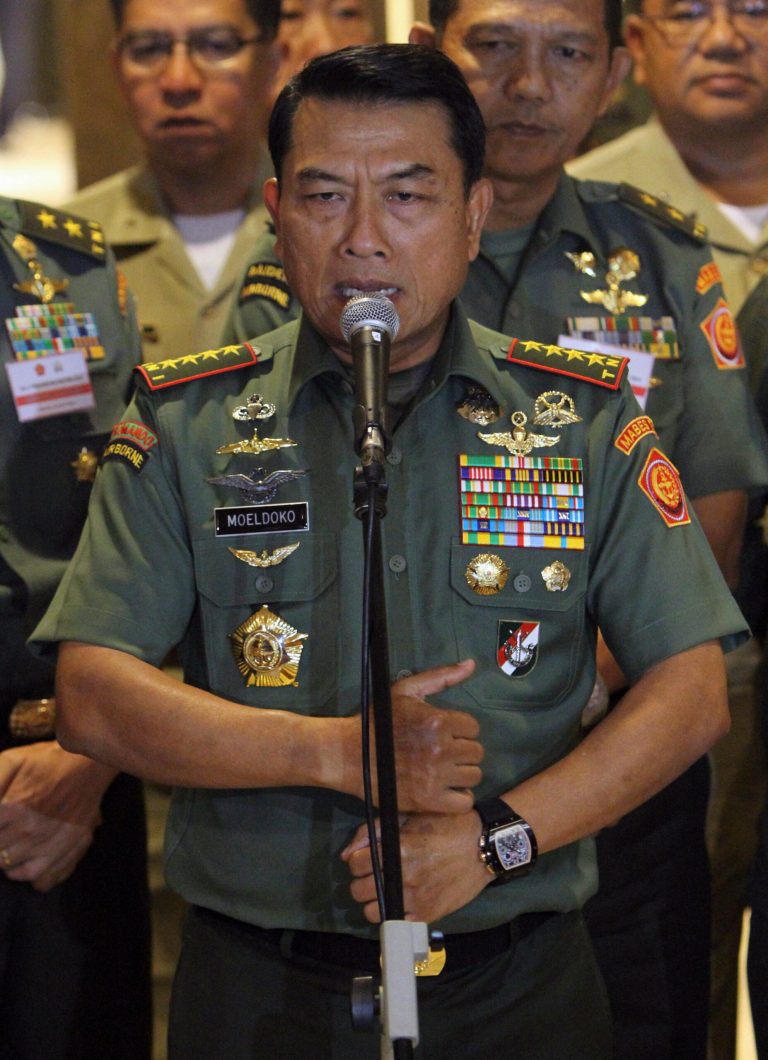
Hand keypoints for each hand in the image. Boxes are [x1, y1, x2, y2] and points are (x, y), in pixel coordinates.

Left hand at [0, 742, 115, 891]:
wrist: (87, 765)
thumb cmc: (45, 762)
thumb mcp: (9, 761)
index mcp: (11, 807)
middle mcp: (28, 831)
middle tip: (3, 825)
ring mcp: (47, 844)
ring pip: (7, 865)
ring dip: (2, 854)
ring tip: (7, 839)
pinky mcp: (64, 850)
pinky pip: (36, 877)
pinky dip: (22, 873)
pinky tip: (19, 860)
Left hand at [341, 810, 489, 923]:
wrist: (482, 846)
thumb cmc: (445, 826)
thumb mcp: (409, 817)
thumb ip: (374, 832)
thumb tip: (346, 855)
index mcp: (397, 850)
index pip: (355, 864)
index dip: (358, 860)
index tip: (366, 858)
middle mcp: (403, 877)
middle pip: (359, 890)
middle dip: (362, 881)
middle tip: (374, 874)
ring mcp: (416, 898)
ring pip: (372, 912)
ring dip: (373, 901)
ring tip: (385, 890)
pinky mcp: (428, 914)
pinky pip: (396, 924)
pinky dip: (392, 915)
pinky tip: (400, 901)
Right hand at [372, 660, 482, 813]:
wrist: (349, 755)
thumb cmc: (378, 721)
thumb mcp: (406, 690)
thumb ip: (441, 677)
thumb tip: (471, 664)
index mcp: (439, 721)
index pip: (473, 728)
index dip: (460, 731)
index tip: (446, 735)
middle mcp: (442, 748)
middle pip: (476, 753)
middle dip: (462, 751)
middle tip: (444, 753)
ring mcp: (437, 776)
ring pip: (474, 776)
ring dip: (462, 774)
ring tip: (444, 771)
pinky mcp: (430, 801)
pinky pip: (464, 802)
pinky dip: (458, 797)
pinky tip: (445, 789)